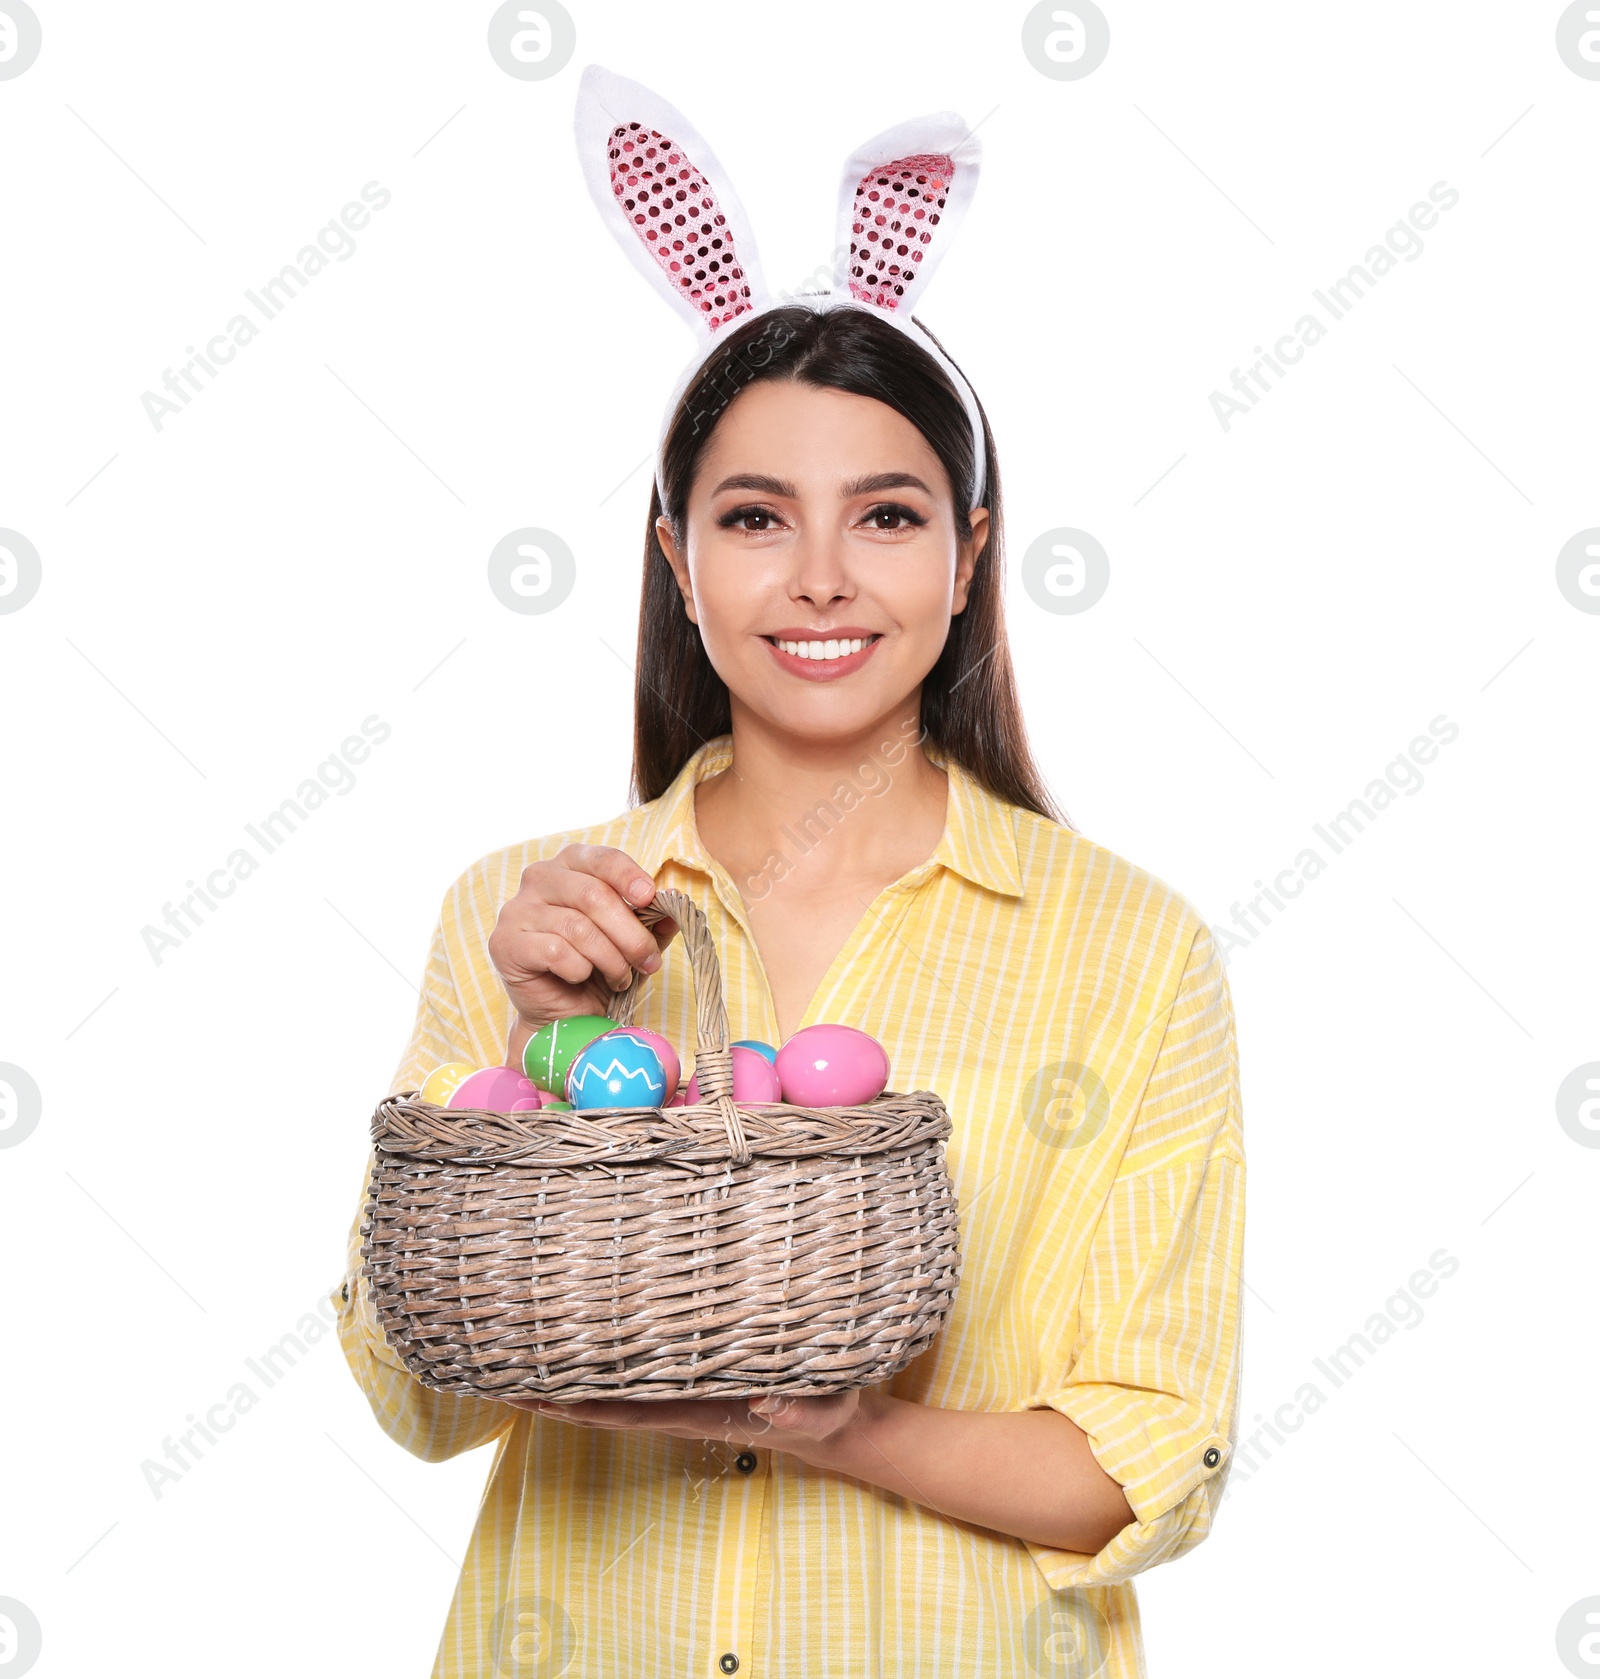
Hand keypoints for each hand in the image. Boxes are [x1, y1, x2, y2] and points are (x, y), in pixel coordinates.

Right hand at [487, 844, 677, 1059]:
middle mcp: (539, 879)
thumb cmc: (597, 968)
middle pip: (592, 895)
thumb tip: (674, 901)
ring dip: (610, 958)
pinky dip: (579, 969)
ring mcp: (517, 910)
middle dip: (629, 933)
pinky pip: (555, 951)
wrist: (564, 1014)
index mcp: (570, 865)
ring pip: (577, 927)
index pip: (601, 858)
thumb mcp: (633, 941)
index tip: (651, 898)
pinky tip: (582, 978)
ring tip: (621, 978)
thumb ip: (652, 920)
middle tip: (648, 960)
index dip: (628, 876)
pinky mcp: (505, 943)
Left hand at [503, 1388, 874, 1458]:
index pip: (628, 1412)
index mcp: (699, 1413)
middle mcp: (679, 1409)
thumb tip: (765, 1403)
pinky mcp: (692, 1386)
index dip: (582, 1406)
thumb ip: (799, 1410)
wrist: (834, 1426)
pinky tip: (579, 1353)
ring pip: (613, 1394)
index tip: (540, 1397)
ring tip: (520, 1364)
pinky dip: (601, 1369)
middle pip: (604, 1405)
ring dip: (568, 1384)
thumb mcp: (823, 1411)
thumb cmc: (827, 1415)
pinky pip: (636, 1380)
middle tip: (503, 1378)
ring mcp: (682, 1399)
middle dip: (555, 1396)